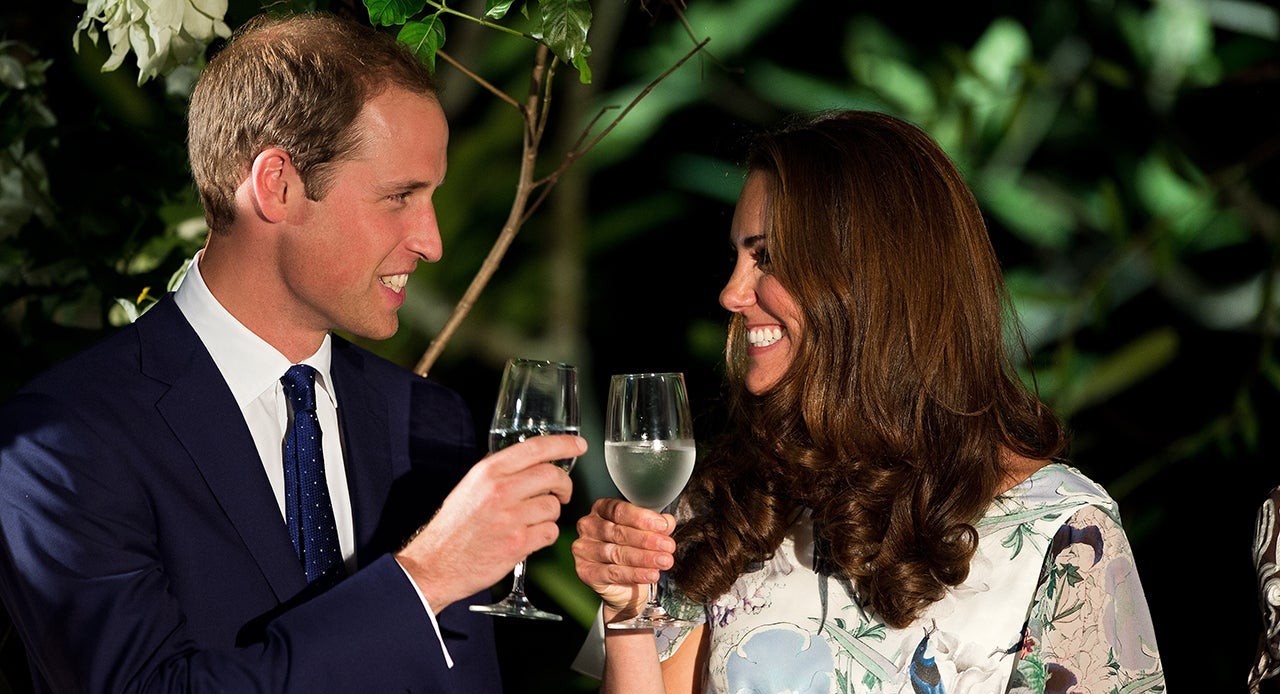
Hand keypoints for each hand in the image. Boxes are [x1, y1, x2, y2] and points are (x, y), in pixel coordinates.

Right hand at [395, 433, 584, 610]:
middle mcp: (500, 490)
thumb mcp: (470, 487)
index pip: (535, 448)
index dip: (563, 444)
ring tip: (531, 521)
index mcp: (488, 472)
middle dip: (564, 485)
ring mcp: (510, 518)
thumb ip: (499, 473)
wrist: (435, 564)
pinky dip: (545, 535)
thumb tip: (529, 463)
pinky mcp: (518, 543)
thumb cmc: (453, 528)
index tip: (579, 445)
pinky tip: (529, 537)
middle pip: (552, 475)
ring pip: (553, 507)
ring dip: (549, 514)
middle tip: (562, 493)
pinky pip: (550, 532)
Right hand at [571, 497, 676, 620]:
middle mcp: (588, 526)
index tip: (662, 525)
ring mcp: (584, 549)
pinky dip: (635, 574)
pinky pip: (613, 573)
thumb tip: (668, 522)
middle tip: (668, 546)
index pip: (619, 510)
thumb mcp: (646, 533)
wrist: (624, 584)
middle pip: (619, 532)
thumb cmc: (631, 550)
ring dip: (644, 558)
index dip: (642, 518)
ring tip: (664, 561)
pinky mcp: (585, 571)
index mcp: (601, 509)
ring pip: (617, 553)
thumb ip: (657, 525)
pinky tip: (651, 574)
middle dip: (647, 540)